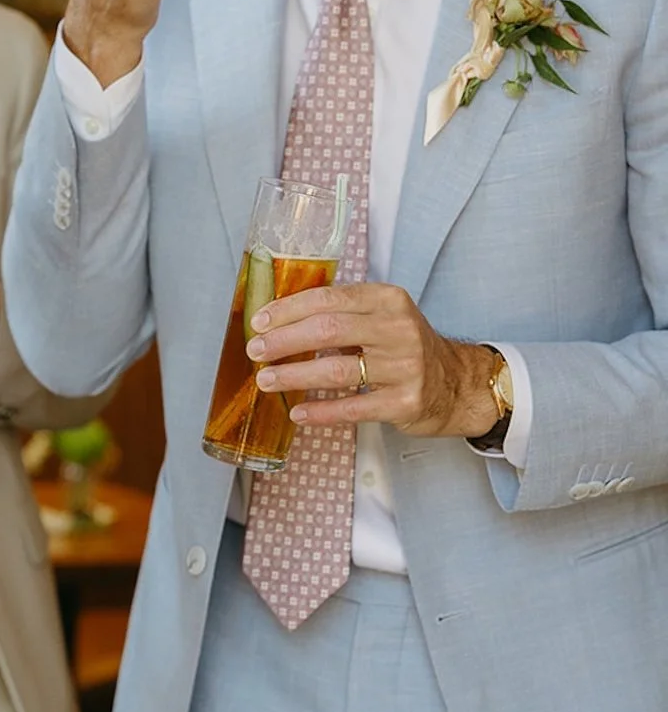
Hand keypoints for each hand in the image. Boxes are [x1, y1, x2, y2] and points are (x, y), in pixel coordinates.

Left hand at [244, 281, 500, 439]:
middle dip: (284, 340)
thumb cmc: (405, 347)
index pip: (329, 298)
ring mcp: (405, 367)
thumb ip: (341, 313)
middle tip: (256, 351)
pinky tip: (298, 413)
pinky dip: (321, 412)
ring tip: (266, 380)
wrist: (456, 384)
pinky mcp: (406, 402)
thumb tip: (278, 318)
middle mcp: (399, 329)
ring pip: (337, 370)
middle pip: (328, 330)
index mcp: (387, 300)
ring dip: (295, 375)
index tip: (259, 322)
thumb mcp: (382, 317)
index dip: (288, 310)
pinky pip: (354, 407)